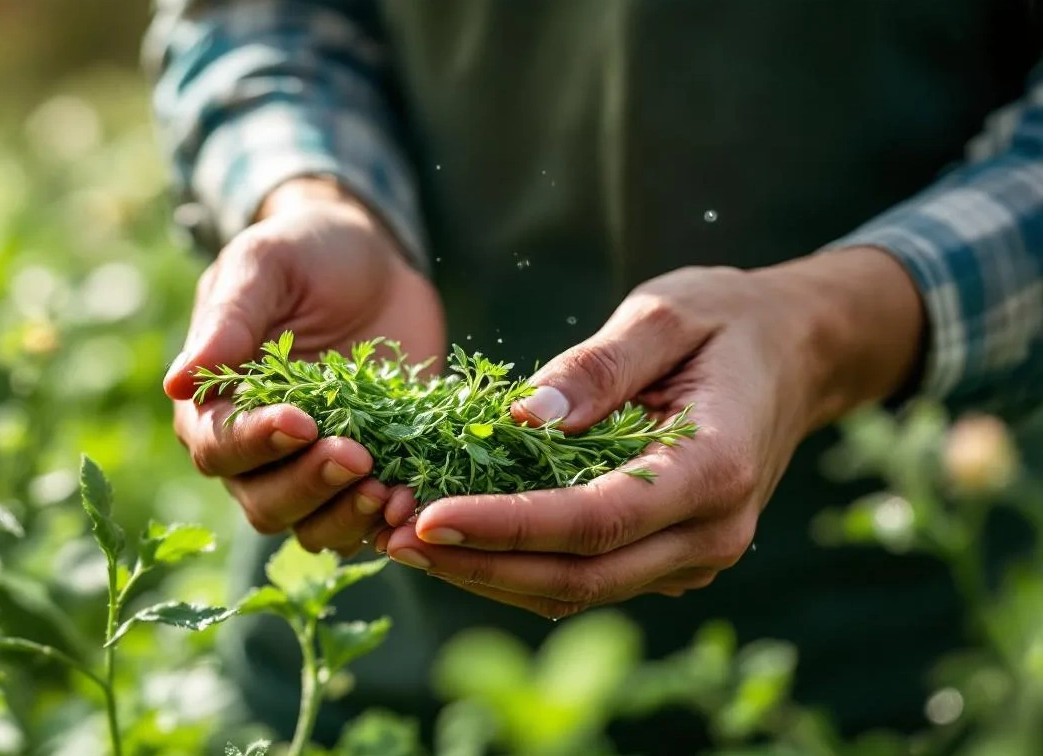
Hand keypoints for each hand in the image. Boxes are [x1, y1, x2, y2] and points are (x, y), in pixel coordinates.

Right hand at [165, 178, 445, 555]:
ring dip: (348, 516)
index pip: (219, 446)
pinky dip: (387, 522)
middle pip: (264, 501)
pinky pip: (367, 522)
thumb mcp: (264, 265)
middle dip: (309, 486)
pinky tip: (413, 501)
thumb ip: (227, 321)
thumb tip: (174, 384)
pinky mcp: (368, 474)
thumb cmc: (303, 251)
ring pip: (313, 527)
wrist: (373, 258)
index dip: (256, 442)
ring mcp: (312, 469)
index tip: (302, 421)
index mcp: (213, 406)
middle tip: (356, 455)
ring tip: (390, 490)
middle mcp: (256, 452)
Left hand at [378, 247, 923, 617]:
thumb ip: (599, 366)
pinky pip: (585, 577)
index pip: (596, 520)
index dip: (508, 527)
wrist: (795, 353)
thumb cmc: (727, 321)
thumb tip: (522, 416)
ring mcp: (694, 555)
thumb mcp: (665, 314)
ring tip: (401, 541)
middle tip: (391, 537)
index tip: (428, 517)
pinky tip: (455, 541)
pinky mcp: (669, 556)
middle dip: (480, 566)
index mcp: (715, 470)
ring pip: (577, 591)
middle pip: (581, 577)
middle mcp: (711, 532)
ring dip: (488, 576)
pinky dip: (517, 566)